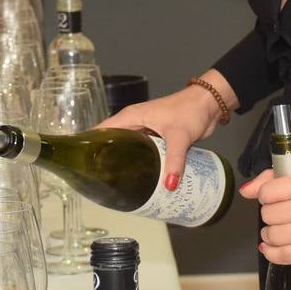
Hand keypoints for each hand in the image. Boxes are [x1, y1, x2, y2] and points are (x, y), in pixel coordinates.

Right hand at [96, 71, 231, 188]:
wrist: (209, 104)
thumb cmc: (190, 110)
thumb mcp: (179, 136)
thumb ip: (174, 161)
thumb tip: (169, 185)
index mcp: (131, 117)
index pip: (101, 131)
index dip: (89, 145)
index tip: (80, 165)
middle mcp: (134, 123)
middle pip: (112, 143)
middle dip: (105, 160)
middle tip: (98, 182)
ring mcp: (146, 131)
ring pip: (128, 149)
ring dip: (124, 163)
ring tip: (115, 185)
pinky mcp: (157, 138)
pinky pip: (143, 153)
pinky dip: (141, 164)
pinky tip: (139, 179)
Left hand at [241, 167, 290, 265]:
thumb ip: (275, 178)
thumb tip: (246, 191)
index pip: (268, 192)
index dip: (265, 197)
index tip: (272, 200)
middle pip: (269, 215)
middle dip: (269, 217)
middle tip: (279, 218)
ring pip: (274, 236)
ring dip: (270, 236)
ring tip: (277, 233)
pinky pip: (285, 256)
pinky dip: (272, 254)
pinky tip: (272, 249)